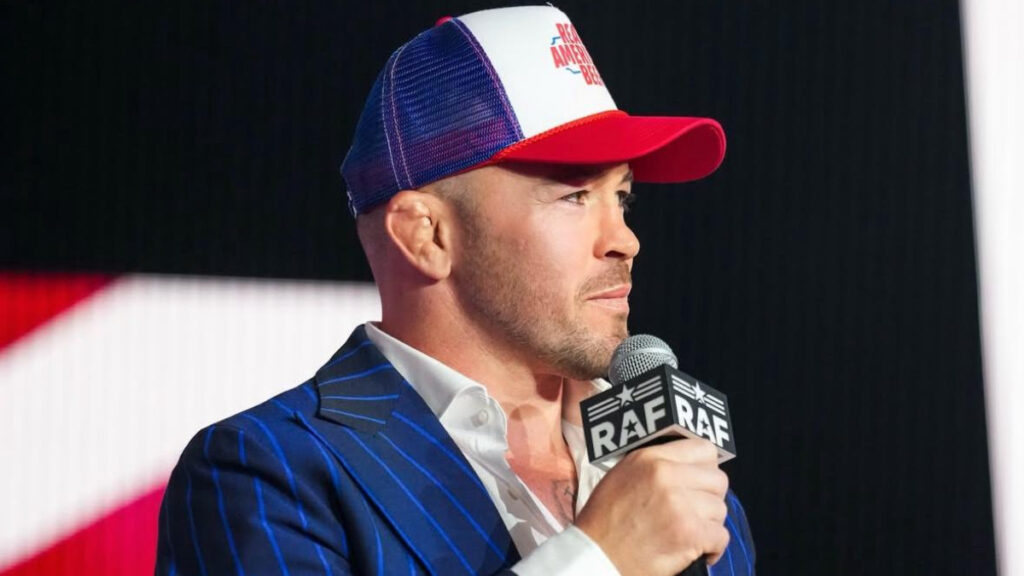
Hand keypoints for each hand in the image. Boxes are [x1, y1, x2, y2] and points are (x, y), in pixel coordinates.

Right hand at [574, 439, 729, 575]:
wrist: (596, 556)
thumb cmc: (604, 522)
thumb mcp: (622, 475)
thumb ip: (655, 464)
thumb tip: (688, 465)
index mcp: (649, 459)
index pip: (704, 449)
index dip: (707, 468)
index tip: (701, 482)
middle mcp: (666, 475)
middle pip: (718, 480)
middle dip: (710, 498)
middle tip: (696, 512)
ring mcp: (680, 504)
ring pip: (720, 509)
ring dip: (709, 524)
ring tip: (690, 533)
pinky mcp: (689, 534)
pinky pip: (721, 536)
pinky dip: (713, 548)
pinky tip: (698, 551)